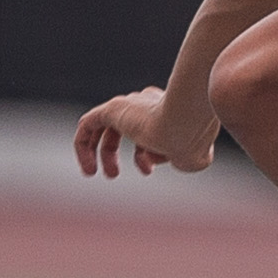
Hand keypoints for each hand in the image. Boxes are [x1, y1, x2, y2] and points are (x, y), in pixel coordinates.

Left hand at [73, 89, 218, 178]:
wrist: (185, 126)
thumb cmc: (193, 143)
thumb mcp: (194, 157)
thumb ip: (180, 157)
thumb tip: (160, 155)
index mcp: (169, 110)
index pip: (149, 129)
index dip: (146, 154)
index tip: (149, 170)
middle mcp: (147, 103)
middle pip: (124, 126)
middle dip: (114, 152)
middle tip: (114, 175)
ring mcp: (129, 105)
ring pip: (104, 126)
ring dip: (99, 152)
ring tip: (95, 173)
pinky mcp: (112, 110)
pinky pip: (88, 125)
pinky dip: (84, 146)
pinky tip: (88, 166)